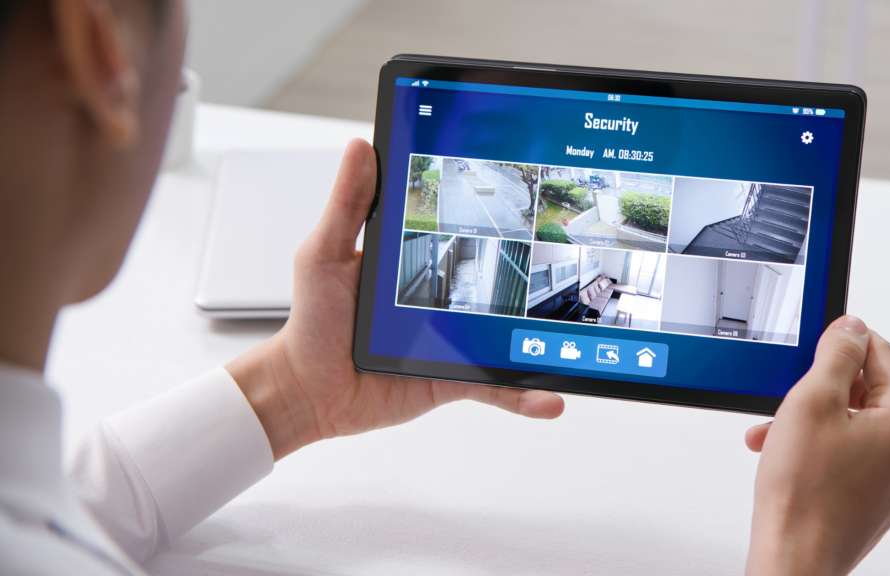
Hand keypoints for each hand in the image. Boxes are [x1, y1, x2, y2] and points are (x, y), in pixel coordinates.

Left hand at [227, 139, 563, 459]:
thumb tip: (362, 147)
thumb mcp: (325, 254)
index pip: (463, 227)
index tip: (527, 192)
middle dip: (536, 276)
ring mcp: (452, 338)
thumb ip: (348, 205)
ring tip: (572, 341)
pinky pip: (496, 385)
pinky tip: (549, 400)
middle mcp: (442, 296)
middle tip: (571, 262)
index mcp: (416, 258)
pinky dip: (523, 395)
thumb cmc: (312, 321)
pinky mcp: (453, 376)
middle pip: (500, 282)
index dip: (495, 211)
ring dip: (542, 342)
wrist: (308, 391)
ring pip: (509, 336)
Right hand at [744, 316, 889, 575]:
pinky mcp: (883, 500)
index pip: (880, 355)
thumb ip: (836, 353)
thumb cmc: (802, 493)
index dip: (841, 343)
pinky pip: (855, 456)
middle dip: (819, 392)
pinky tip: (789, 456)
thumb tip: (851, 327)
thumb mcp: (811, 400)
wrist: (794, 557)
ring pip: (856, 426)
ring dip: (814, 422)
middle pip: (867, 393)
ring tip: (776, 436)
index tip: (814, 343)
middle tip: (783, 402)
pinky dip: (822, 449)